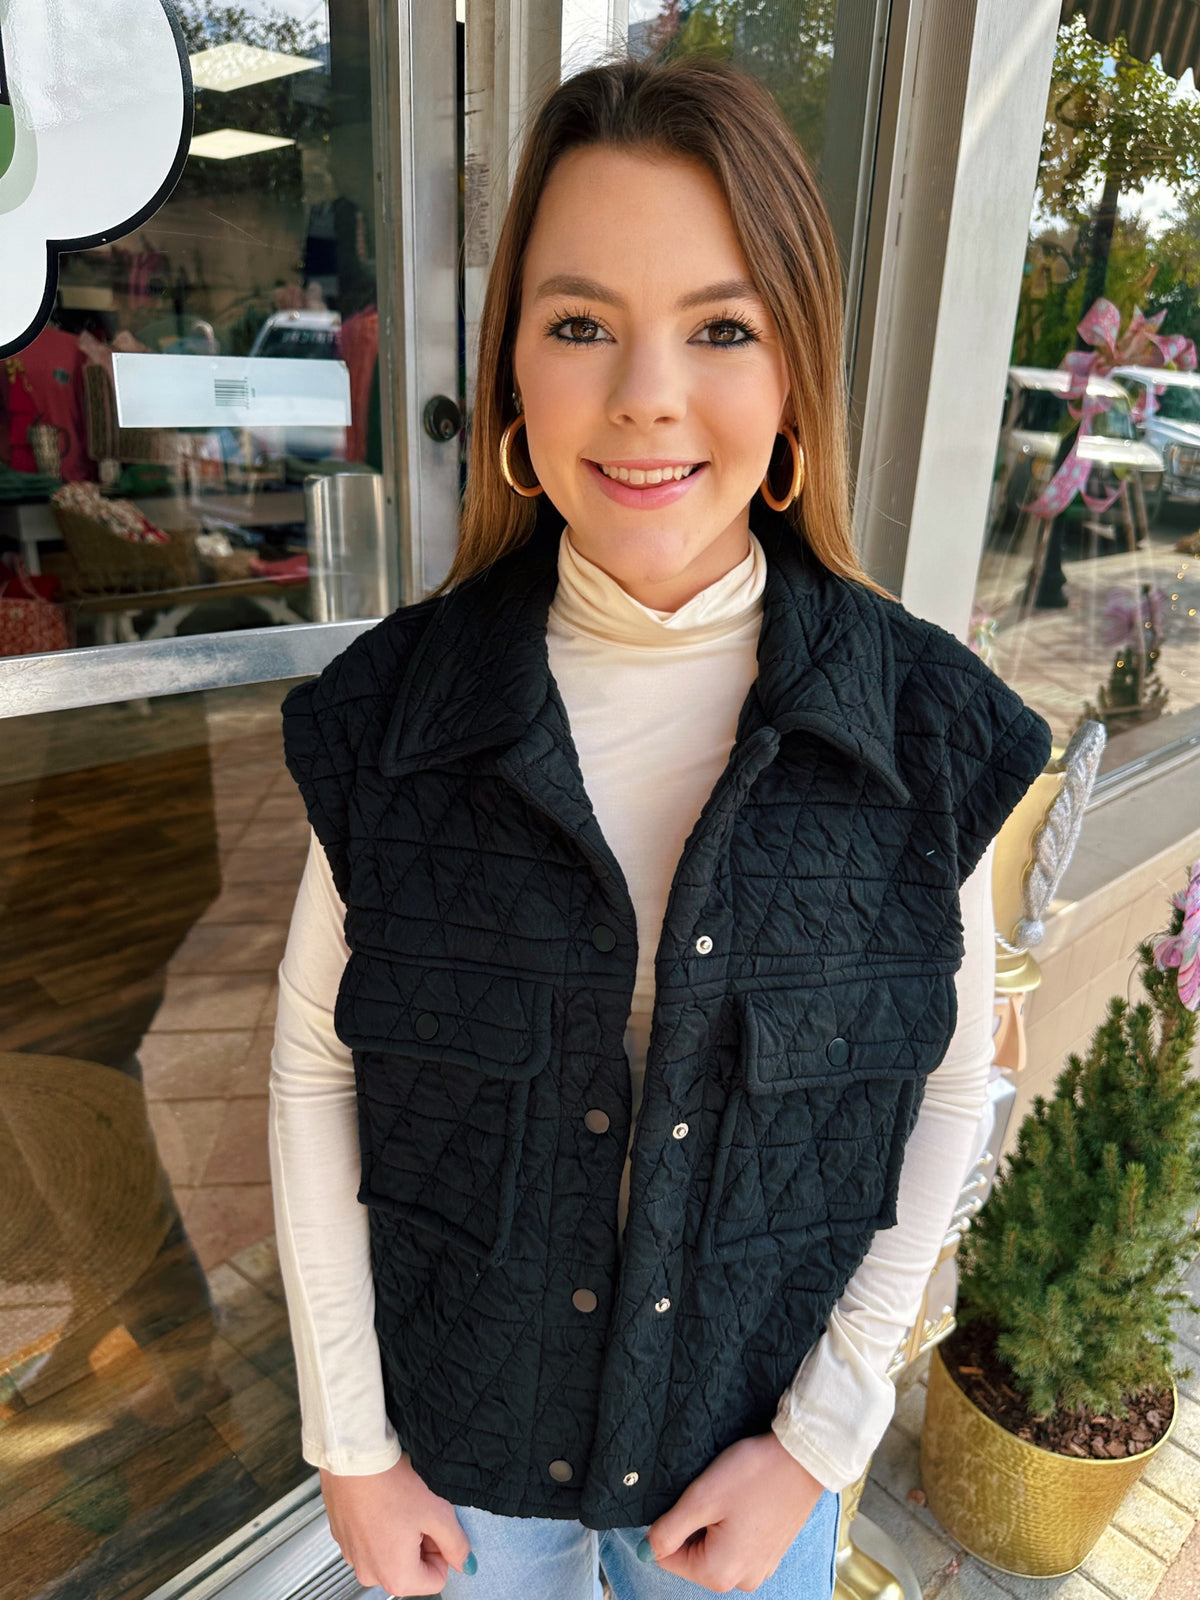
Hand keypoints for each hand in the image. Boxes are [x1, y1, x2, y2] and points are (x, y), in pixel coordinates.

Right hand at [320, 1454, 474, 1594]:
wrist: (354, 1460)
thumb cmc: (389, 1485)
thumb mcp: (436, 1513)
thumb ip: (456, 1544)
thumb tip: (466, 1563)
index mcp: (396, 1577)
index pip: (437, 1579)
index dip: (441, 1550)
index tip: (434, 1526)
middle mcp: (371, 1575)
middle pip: (412, 1570)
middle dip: (420, 1544)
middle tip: (417, 1512)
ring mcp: (354, 1559)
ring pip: (391, 1556)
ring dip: (400, 1536)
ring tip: (398, 1507)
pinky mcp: (344, 1541)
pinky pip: (371, 1543)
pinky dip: (380, 1528)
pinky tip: (381, 1505)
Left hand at [642, 1432, 826, 1593]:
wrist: (803, 1460)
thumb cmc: (753, 1475)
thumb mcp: (701, 1498)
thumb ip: (668, 1530)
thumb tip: (645, 1550)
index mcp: (718, 1573)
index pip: (667, 1558)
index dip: (669, 1524)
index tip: (690, 1499)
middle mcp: (740, 1581)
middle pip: (692, 1556)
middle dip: (694, 1525)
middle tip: (713, 1495)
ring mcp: (759, 1570)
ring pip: (714, 1550)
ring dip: (713, 1524)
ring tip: (731, 1497)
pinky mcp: (770, 1555)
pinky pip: (737, 1547)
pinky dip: (732, 1526)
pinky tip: (744, 1502)